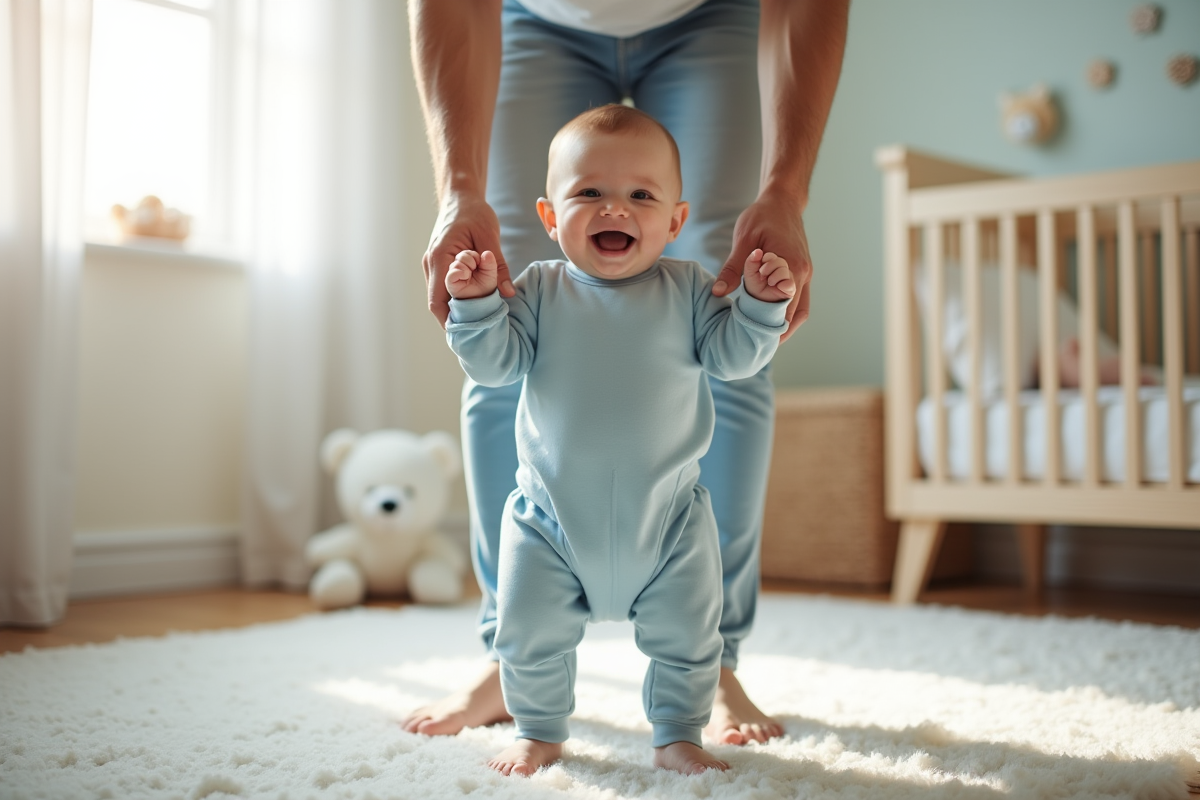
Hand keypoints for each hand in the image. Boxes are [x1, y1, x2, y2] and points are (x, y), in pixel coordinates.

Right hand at [423, 193, 513, 326]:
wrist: (461, 197)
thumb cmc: (475, 213)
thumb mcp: (491, 237)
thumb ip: (498, 266)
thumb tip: (509, 293)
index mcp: (440, 257)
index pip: (437, 299)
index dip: (449, 320)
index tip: (465, 335)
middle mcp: (431, 264)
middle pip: (436, 303)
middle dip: (452, 321)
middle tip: (473, 337)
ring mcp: (432, 264)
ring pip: (438, 297)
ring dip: (453, 311)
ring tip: (474, 326)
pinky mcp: (438, 264)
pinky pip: (442, 288)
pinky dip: (454, 300)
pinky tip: (471, 308)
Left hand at [712, 191, 812, 341]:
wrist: (783, 200)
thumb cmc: (762, 216)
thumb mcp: (744, 239)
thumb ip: (733, 268)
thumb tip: (717, 293)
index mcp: (791, 267)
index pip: (784, 307)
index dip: (771, 327)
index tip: (756, 344)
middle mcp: (803, 273)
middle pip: (796, 315)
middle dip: (779, 334)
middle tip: (758, 351)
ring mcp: (805, 273)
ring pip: (801, 311)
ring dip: (786, 327)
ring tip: (765, 343)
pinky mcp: (802, 272)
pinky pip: (799, 300)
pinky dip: (787, 314)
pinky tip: (770, 322)